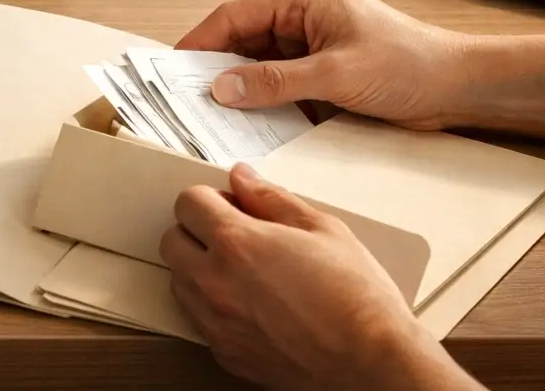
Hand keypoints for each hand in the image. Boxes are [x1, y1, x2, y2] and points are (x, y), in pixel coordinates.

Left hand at [160, 164, 472, 390]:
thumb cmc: (357, 301)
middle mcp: (215, 283)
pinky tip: (250, 305)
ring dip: (199, 269)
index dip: (210, 198)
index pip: (187, 203)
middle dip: (196, 231)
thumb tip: (244, 179)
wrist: (372, 366)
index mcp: (236, 243)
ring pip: (179, 282)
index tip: (229, 204)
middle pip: (172, 241)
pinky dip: (214, 307)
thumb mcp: (324, 229)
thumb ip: (273, 198)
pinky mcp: (224, 353)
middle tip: (232, 234)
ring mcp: (216, 322)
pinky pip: (199, 320)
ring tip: (244, 272)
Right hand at [177, 0, 470, 129]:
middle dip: (216, 69)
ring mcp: (311, 42)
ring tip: (213, 114)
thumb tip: (224, 87)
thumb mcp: (335, 76)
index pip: (233, 16)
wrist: (459, 87)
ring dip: (242, 88)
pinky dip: (265, 100)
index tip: (171, 69)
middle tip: (186, 99)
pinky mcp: (321, 69)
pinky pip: (279, 82)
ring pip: (257, 64)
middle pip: (241, 40)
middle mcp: (301, 15)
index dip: (199, 43)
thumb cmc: (410, 65)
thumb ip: (275, 81)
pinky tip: (251, 122)